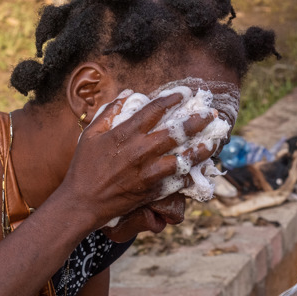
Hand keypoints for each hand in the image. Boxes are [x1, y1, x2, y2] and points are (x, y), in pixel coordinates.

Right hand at [63, 92, 215, 227]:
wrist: (82, 202)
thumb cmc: (83, 167)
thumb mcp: (90, 134)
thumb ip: (109, 111)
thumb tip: (128, 93)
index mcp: (125, 134)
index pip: (155, 110)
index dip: (173, 99)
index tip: (186, 93)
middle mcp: (140, 151)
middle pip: (176, 132)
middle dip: (196, 121)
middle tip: (211, 115)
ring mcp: (148, 172)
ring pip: (182, 158)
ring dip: (200, 149)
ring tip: (214, 142)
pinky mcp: (151, 190)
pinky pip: (176, 181)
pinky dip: (190, 175)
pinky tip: (200, 169)